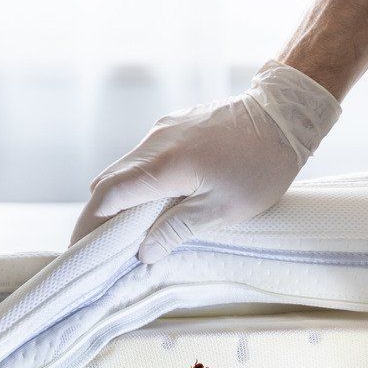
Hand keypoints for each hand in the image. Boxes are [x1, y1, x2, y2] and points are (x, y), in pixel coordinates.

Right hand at [72, 61, 340, 261]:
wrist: (284, 115)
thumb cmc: (262, 167)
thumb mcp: (225, 209)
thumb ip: (178, 229)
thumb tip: (143, 252)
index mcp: (167, 165)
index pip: (110, 197)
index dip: (91, 226)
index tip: (83, 251)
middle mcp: (156, 142)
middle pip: (109, 181)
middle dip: (100, 215)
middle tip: (99, 246)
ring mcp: (163, 128)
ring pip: (126, 166)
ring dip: (122, 196)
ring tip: (127, 228)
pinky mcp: (173, 123)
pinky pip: (144, 154)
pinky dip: (139, 178)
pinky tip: (154, 198)